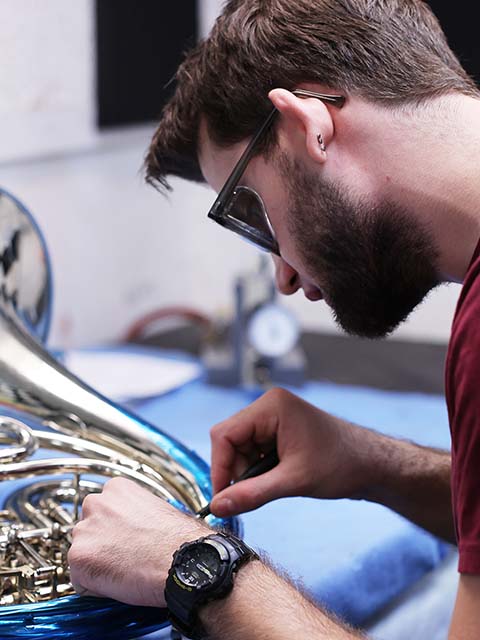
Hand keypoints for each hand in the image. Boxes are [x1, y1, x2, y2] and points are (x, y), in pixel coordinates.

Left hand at [68, 477, 209, 606]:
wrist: (183, 561)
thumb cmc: (178, 539)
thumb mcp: (157, 509)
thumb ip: (136, 513)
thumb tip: (135, 527)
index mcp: (117, 488)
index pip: (102, 510)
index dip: (115, 529)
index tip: (126, 538)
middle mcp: (96, 503)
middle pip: (88, 529)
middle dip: (102, 543)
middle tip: (125, 556)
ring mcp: (84, 530)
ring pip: (83, 553)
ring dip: (98, 563)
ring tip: (125, 570)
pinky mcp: (79, 558)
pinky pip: (82, 580)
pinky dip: (96, 586)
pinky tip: (119, 582)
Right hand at [210, 388, 371, 516]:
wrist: (373, 465)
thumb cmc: (341, 464)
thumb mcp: (293, 481)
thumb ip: (252, 494)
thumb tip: (218, 507)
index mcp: (271, 406)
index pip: (225, 434)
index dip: (220, 467)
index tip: (222, 499)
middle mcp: (269, 407)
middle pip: (230, 441)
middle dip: (235, 471)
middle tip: (243, 500)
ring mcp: (274, 418)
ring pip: (241, 448)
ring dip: (247, 473)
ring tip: (267, 490)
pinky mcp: (280, 431)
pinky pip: (254, 450)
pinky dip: (257, 470)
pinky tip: (273, 482)